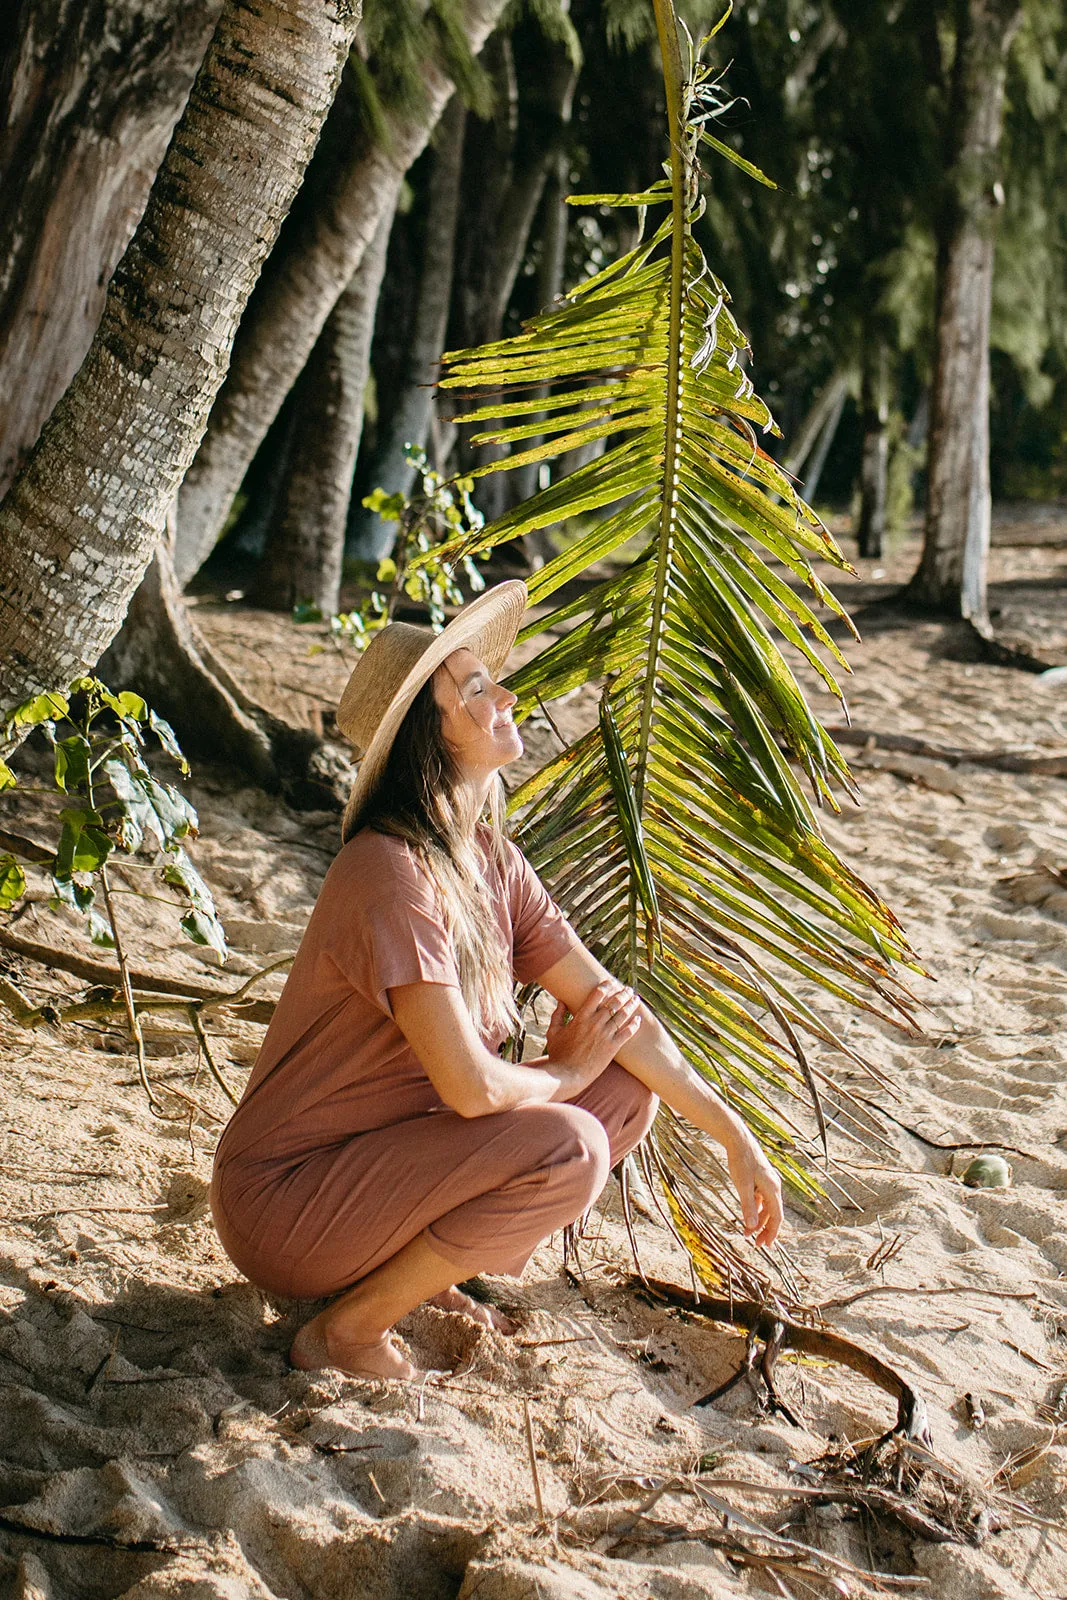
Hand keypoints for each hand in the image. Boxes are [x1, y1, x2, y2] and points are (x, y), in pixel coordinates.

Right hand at [545, 978, 641, 1095]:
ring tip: (636, 999)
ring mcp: (605, 1035)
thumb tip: (561, 1001)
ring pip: (622, 1015)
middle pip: (614, 1002)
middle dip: (623, 993)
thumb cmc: (558, 1055)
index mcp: (581, 1017)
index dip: (606, 986)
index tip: (611, 982)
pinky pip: (627, 1033)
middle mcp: (595, 1023)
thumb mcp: (553, 1032)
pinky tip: (638, 1019)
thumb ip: (557, 1015)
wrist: (567, 1075)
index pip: (597, 994)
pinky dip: (634, 1024)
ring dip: (631, 1005)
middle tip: (628, 989)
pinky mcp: (612, 1048)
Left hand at [723, 1124, 783, 1248]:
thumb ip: (748, 1206)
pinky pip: (762, 1199)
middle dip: (766, 1230)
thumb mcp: (742, 1185)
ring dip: (759, 1221)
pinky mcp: (761, 1179)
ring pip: (767, 1207)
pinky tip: (749, 1216)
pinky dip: (756, 1209)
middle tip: (757, 1244)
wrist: (739, 1140)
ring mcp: (768, 1182)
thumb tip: (752, 1226)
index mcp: (773, 1189)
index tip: (767, 1246)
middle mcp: (774, 1186)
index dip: (773, 1233)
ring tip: (748, 1233)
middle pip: (773, 1214)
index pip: (777, 1217)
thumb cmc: (741, 1161)